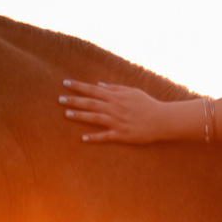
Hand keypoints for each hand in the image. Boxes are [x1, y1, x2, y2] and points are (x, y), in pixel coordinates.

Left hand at [58, 78, 177, 143]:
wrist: (162, 120)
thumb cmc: (147, 104)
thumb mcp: (132, 91)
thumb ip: (116, 88)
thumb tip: (99, 84)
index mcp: (117, 96)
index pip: (93, 89)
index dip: (79, 86)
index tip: (65, 83)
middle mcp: (115, 108)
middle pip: (90, 103)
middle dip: (74, 100)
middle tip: (59, 99)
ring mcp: (117, 122)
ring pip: (95, 118)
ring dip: (80, 116)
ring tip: (66, 114)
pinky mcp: (122, 135)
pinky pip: (105, 136)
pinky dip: (94, 137)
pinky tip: (83, 138)